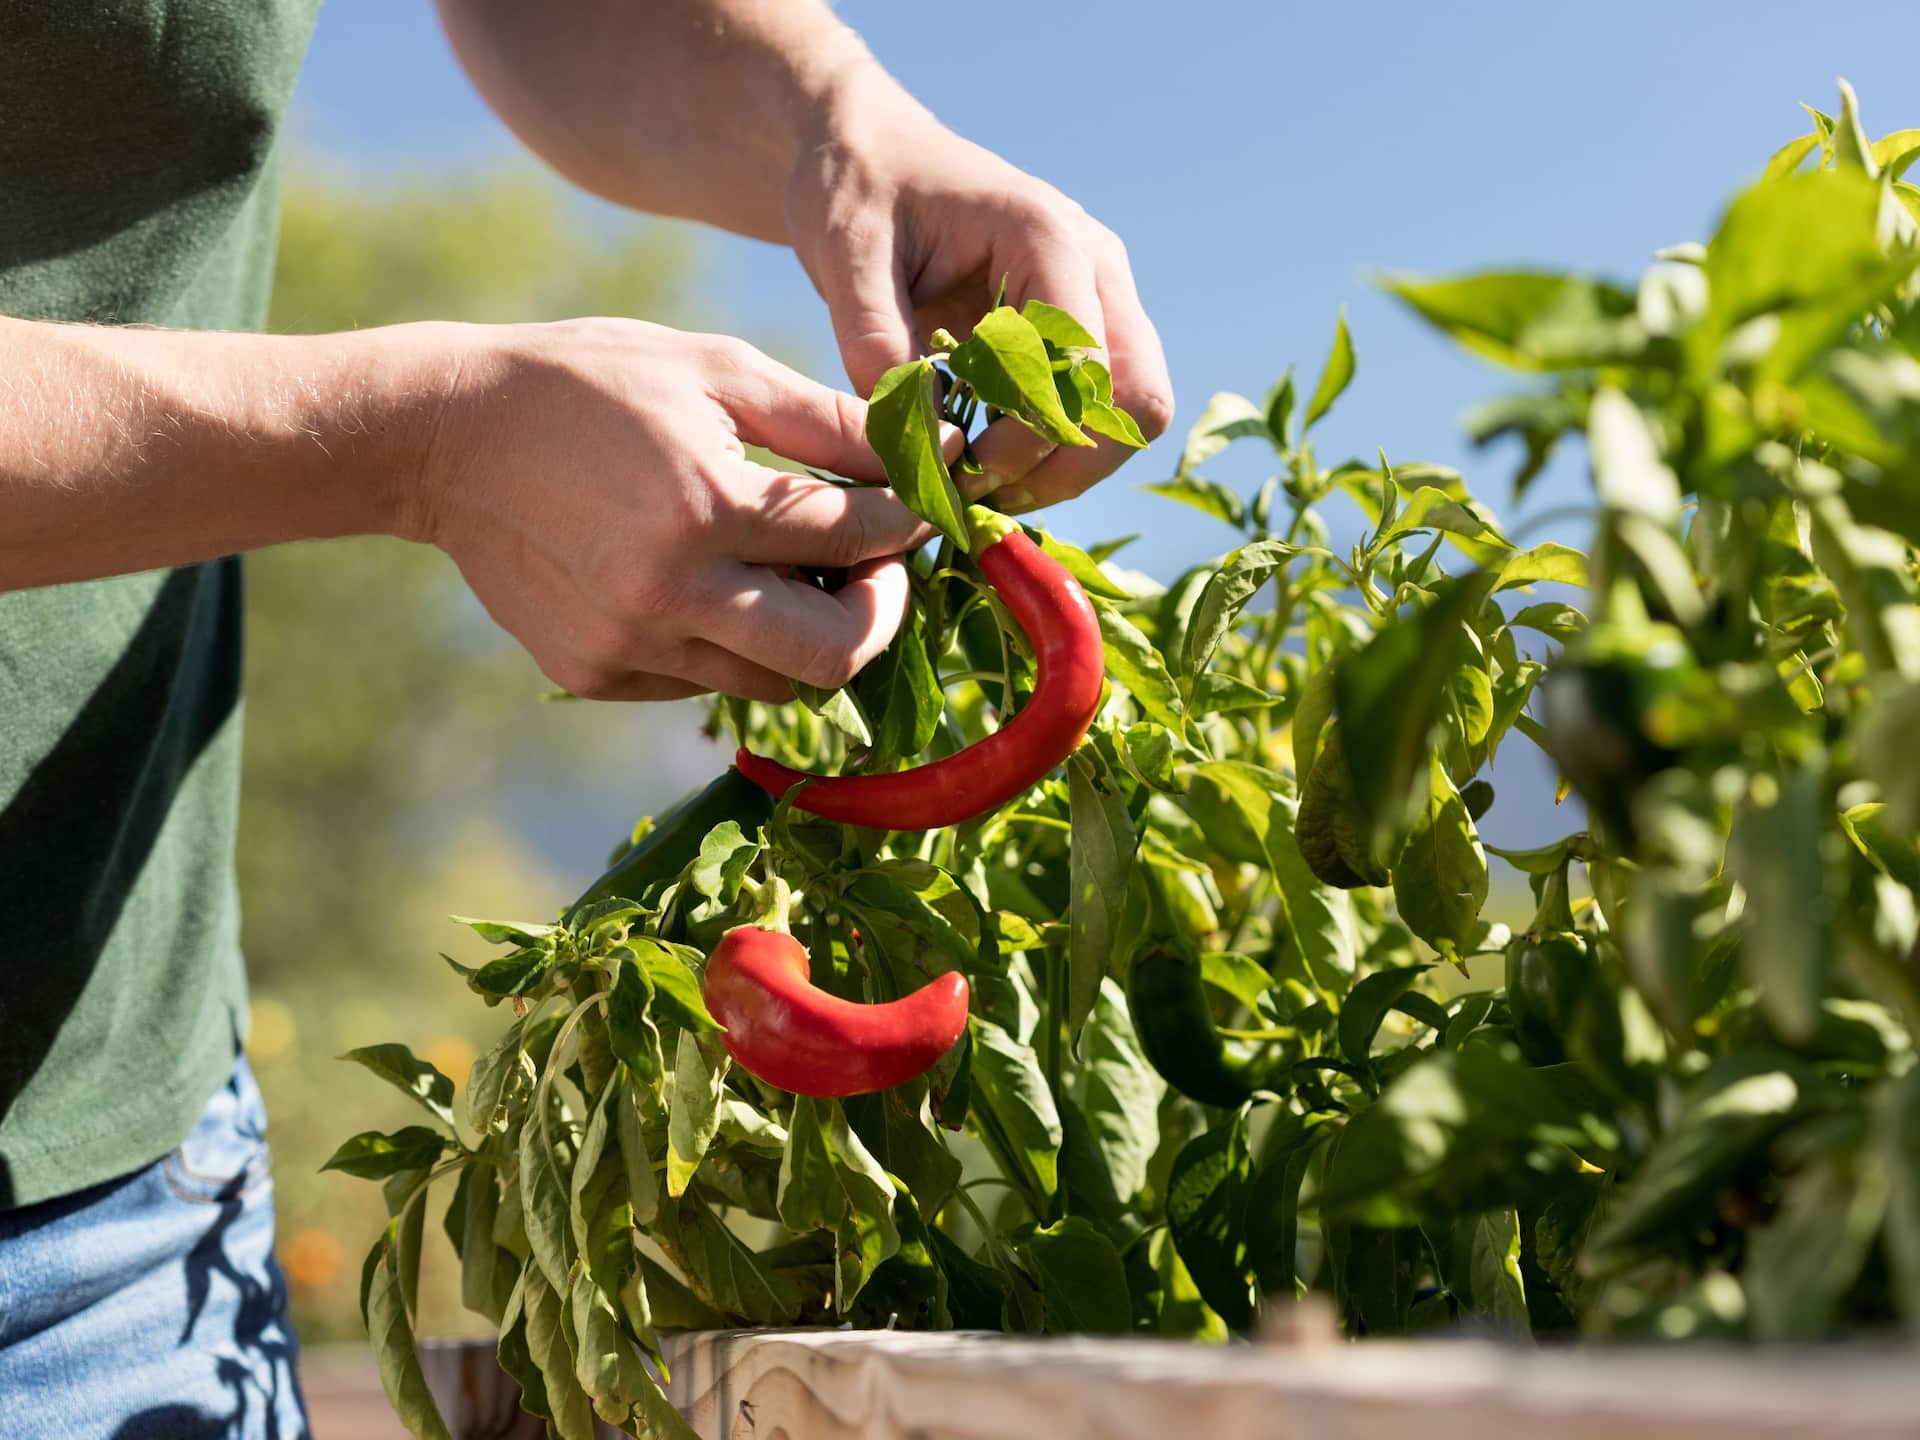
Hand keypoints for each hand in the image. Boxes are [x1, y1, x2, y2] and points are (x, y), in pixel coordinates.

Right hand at [413, 319, 931, 702]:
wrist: (444, 437)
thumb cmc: (589, 383)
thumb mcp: (714, 369)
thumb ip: (824, 419)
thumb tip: (923, 449)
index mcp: (707, 509)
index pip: (855, 539)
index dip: (909, 521)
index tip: (927, 503)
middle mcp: (670, 596)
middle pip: (832, 655)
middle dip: (879, 611)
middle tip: (876, 565)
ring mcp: (630, 647)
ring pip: (772, 682)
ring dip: (808, 632)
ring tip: (796, 570)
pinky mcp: (598, 674)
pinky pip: (705, 681)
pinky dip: (733, 642)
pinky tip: (712, 583)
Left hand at [786, 70, 1174, 512]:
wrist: (872, 159)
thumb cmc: (857, 193)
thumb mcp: (844, 259)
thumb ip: (875, 343)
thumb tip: (919, 439)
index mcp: (1046, 236)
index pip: (1080, 363)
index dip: (1029, 434)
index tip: (958, 465)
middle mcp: (1096, 267)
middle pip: (1137, 399)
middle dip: (1066, 465)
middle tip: (980, 492)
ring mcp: (1101, 298)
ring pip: (1133, 416)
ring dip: (1068, 468)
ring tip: (982, 484)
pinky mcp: (1085, 330)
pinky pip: (1103, 412)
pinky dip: (1056, 454)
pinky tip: (987, 460)